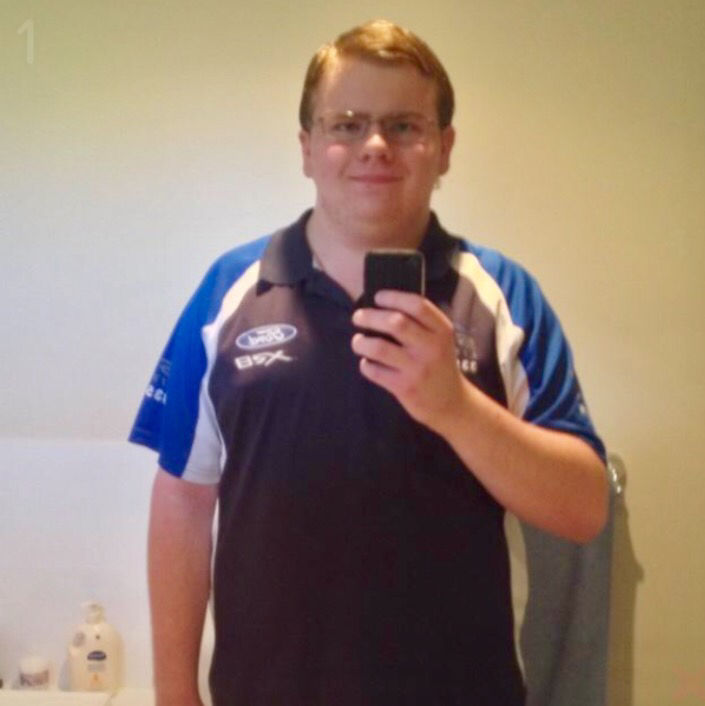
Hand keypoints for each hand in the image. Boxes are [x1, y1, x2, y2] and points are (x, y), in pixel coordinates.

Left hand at [351, 290, 466, 431]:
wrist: (451, 404)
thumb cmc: (439, 365)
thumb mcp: (440, 340)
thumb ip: (420, 323)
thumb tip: (383, 306)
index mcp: (442, 331)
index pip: (417, 305)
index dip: (393, 297)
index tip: (378, 297)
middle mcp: (431, 347)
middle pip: (395, 322)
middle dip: (370, 316)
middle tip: (358, 317)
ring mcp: (418, 368)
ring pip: (379, 347)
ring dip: (362, 342)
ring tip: (358, 341)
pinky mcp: (405, 387)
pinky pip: (375, 371)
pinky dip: (365, 365)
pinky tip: (367, 363)